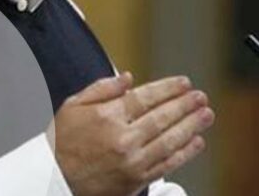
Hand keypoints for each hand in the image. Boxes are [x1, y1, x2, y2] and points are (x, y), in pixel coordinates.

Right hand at [52, 72, 213, 195]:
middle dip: (185, 105)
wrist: (52, 179)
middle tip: (201, 97)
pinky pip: (165, 165)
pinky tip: (196, 142)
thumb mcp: (73, 106)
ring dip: (191, 126)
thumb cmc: (61, 142)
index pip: (146, 97)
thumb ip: (101, 89)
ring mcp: (131, 161)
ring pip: (169, 141)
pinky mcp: (135, 181)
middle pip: (162, 118)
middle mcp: (122, 138)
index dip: (169, 89)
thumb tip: (128, 78)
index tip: (184, 83)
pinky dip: (183, 154)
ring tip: (206, 115)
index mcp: (107, 116)